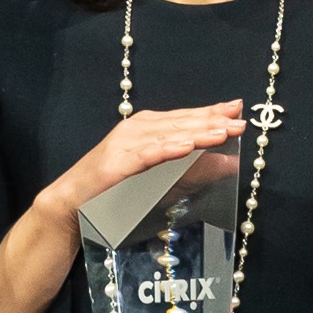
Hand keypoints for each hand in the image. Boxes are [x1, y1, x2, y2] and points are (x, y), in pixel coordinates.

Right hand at [39, 99, 242, 228]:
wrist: (72, 203)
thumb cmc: (117, 191)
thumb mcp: (163, 180)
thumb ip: (194, 170)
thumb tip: (230, 164)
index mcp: (148, 128)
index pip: (186, 118)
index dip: (212, 113)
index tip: (238, 109)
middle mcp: (138, 129)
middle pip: (181, 123)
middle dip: (212, 122)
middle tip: (240, 121)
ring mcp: (126, 144)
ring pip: (168, 135)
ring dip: (196, 133)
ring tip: (222, 132)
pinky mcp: (117, 163)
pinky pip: (147, 155)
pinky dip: (167, 149)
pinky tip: (187, 146)